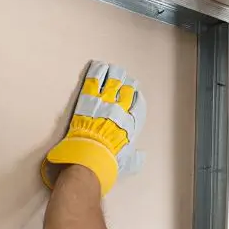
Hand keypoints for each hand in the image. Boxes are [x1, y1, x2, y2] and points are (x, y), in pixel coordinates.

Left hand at [41, 61, 145, 195]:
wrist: (89, 155)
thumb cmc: (107, 161)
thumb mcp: (126, 162)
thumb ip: (134, 157)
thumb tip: (139, 157)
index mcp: (130, 125)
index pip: (138, 106)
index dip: (137, 98)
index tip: (136, 93)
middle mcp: (120, 110)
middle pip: (126, 91)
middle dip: (126, 84)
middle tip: (125, 79)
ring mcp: (104, 102)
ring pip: (112, 82)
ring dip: (114, 75)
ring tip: (113, 70)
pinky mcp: (88, 98)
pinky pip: (94, 81)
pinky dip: (98, 72)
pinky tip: (99, 66)